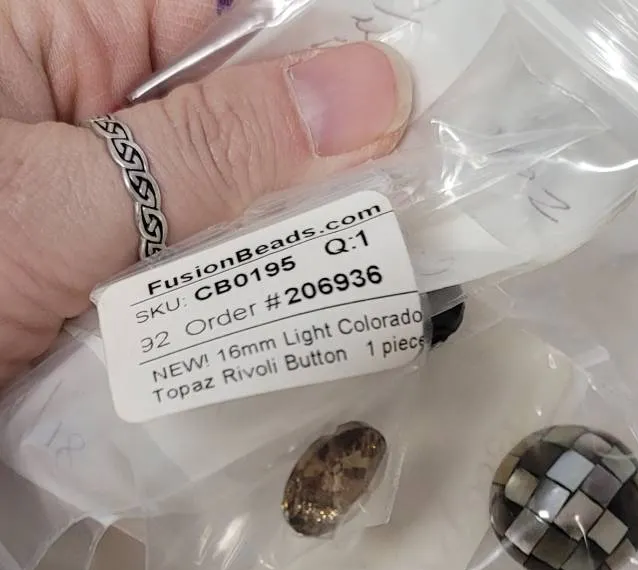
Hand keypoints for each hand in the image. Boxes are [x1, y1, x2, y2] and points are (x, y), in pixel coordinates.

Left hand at [0, 0, 411, 388]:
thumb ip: (220, 144)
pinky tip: (304, 304)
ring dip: (290, 233)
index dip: (316, 44)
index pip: (220, 8)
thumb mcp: (76, 195)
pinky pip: (203, 260)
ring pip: (229, 191)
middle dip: (317, 152)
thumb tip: (370, 90)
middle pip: (237, 102)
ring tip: (376, 261)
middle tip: (412, 195)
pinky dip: (248, 287)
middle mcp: (87, 100)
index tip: (404, 94)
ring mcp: (105, 192)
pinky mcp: (113, 269)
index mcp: (56, 28)